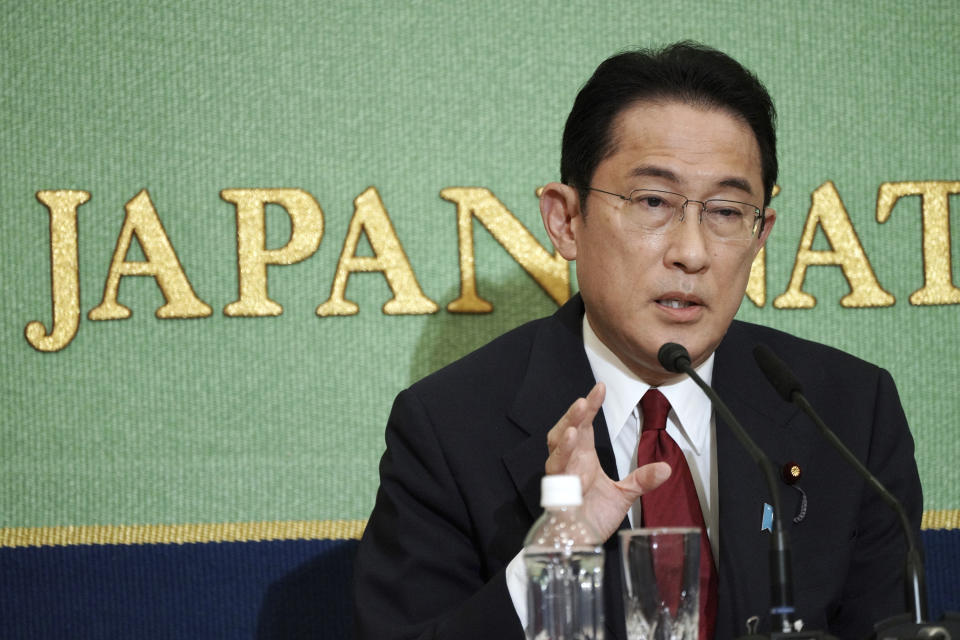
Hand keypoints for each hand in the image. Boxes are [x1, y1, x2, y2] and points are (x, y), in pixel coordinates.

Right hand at [544, 382, 670, 539]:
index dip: (590, 406)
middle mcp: (569, 462)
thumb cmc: (593, 516)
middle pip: (565, 431)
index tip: (600, 388)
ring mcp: (562, 477)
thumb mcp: (623, 495)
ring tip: (578, 419)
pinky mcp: (558, 495)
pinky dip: (563, 459)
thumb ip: (641, 480)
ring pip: (556, 449)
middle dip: (574, 415)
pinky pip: (557, 475)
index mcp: (582, 457)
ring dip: (565, 434)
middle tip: (585, 399)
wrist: (579, 543)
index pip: (584, 425)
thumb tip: (666, 468)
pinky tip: (572, 447)